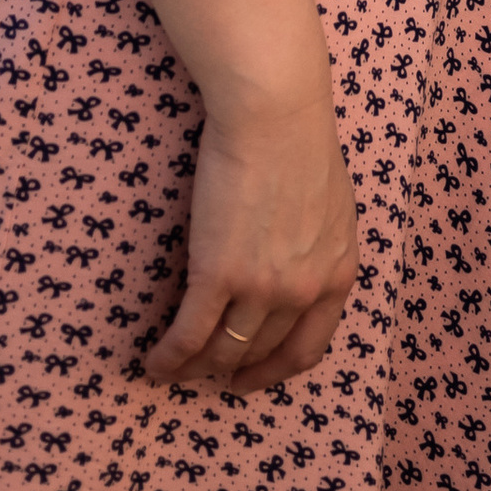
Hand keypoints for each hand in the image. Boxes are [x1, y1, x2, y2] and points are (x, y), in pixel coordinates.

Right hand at [145, 74, 361, 395]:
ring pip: (223, 350)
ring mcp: (260, 288)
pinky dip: (170, 357)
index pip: (308, 348)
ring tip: (175, 368)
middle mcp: (302, 291)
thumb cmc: (301, 140)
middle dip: (232, 369)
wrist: (274, 111)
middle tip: (210, 371)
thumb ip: (318, 248)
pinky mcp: (217, 275)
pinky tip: (154, 363)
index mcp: (336, 273)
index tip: (252, 378)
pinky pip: (189, 335)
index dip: (275, 371)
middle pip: (261, 352)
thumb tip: (299, 267)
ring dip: (196, 367)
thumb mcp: (332, 206)